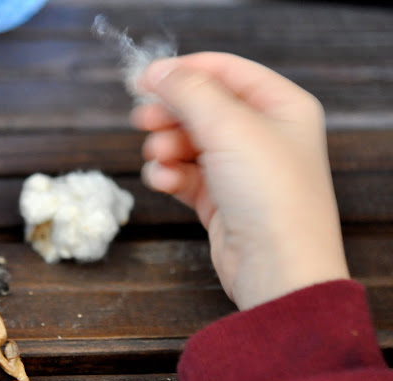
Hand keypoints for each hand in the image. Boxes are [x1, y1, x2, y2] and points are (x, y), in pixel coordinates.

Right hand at [132, 52, 348, 309]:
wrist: (276, 269)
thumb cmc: (270, 195)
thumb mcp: (229, 127)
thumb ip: (189, 91)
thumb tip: (157, 70)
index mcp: (281, 106)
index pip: (225, 71)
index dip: (183, 71)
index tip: (144, 79)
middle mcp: (263, 135)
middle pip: (202, 107)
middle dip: (170, 113)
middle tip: (142, 119)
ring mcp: (241, 168)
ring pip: (189, 142)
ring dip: (166, 147)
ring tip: (160, 157)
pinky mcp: (221, 198)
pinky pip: (185, 174)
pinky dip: (170, 175)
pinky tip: (164, 181)